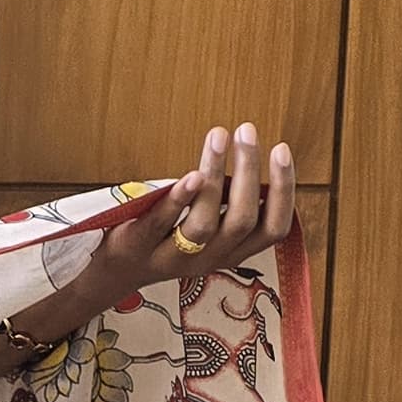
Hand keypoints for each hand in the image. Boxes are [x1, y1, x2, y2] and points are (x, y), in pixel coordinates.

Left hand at [79, 124, 295, 315]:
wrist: (116, 270)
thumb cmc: (169, 236)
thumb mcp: (210, 225)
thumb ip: (230, 203)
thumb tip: (254, 159)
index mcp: (232, 252)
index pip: (274, 229)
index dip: (285, 191)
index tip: (282, 149)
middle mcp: (209, 260)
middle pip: (242, 221)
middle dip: (249, 172)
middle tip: (247, 131)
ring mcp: (174, 258)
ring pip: (204, 223)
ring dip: (215, 175)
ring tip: (219, 136)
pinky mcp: (140, 247)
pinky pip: (162, 224)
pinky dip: (180, 199)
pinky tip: (191, 174)